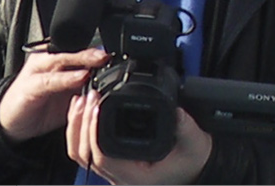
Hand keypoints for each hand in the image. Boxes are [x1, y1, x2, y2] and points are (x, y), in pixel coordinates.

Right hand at [0, 48, 108, 142]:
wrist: (11, 121)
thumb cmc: (41, 104)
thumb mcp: (69, 95)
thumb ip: (87, 87)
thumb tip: (111, 85)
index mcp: (57, 56)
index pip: (79, 48)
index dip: (97, 50)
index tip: (116, 53)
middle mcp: (47, 58)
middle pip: (72, 48)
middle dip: (92, 50)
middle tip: (109, 53)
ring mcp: (37, 70)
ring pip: (62, 59)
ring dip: (82, 59)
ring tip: (99, 60)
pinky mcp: (30, 85)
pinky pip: (50, 80)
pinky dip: (66, 79)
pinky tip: (80, 78)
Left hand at [66, 90, 212, 184]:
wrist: (196, 170)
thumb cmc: (193, 161)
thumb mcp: (194, 143)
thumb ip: (185, 127)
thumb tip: (175, 111)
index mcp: (135, 177)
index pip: (101, 157)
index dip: (93, 129)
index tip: (96, 105)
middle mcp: (120, 177)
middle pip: (83, 155)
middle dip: (80, 123)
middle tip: (88, 97)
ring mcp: (115, 171)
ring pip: (81, 153)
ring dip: (77, 125)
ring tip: (82, 100)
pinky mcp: (114, 161)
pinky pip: (88, 149)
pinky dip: (82, 129)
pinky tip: (87, 110)